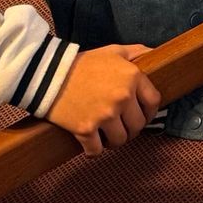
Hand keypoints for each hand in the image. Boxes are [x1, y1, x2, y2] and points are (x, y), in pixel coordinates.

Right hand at [44, 44, 160, 155]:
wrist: (47, 75)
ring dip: (114, 141)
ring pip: (120, 140)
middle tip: (121, 127)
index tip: (141, 115)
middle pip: (138, 125)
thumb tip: (155, 54)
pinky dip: (94, 150)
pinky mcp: (85, 129)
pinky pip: (96, 150)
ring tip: (106, 135)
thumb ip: (137, 52)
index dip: (149, 112)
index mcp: (133, 77)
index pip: (153, 102)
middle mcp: (123, 97)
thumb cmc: (82, 63)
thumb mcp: (114, 51)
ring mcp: (105, 115)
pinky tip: (91, 143)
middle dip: (131, 129)